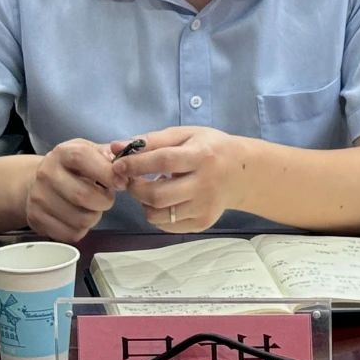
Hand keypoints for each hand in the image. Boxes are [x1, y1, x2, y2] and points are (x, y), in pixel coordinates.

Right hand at [25, 139, 126, 241]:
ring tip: (92, 207)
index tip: (121, 183)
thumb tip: (125, 166)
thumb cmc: (72, 168)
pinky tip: (79, 217)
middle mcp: (47, 173)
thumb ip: (109, 156)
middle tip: (106, 198)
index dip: (106, 172)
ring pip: (81, 219)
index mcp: (63, 153)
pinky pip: (71, 234)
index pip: (82, 158)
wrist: (39, 182)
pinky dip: (82, 229)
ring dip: (94, 216)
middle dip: (104, 201)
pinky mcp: (37, 220)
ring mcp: (39, 198)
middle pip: (83, 195)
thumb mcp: (90, 152)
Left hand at [112, 127, 245, 232]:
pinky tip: (164, 199)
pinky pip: (167, 225)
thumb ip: (151, 140)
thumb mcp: (185, 135)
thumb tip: (116, 147)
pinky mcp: (203, 223)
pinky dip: (157, 214)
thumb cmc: (209, 148)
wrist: (242, 172)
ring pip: (160, 215)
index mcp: (202, 156)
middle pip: (159, 195)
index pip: (164, 161)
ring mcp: (204, 208)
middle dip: (135, 188)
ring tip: (148, 189)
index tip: (118, 165)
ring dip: (144, 203)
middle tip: (129, 180)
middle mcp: (205, 185)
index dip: (137, 164)